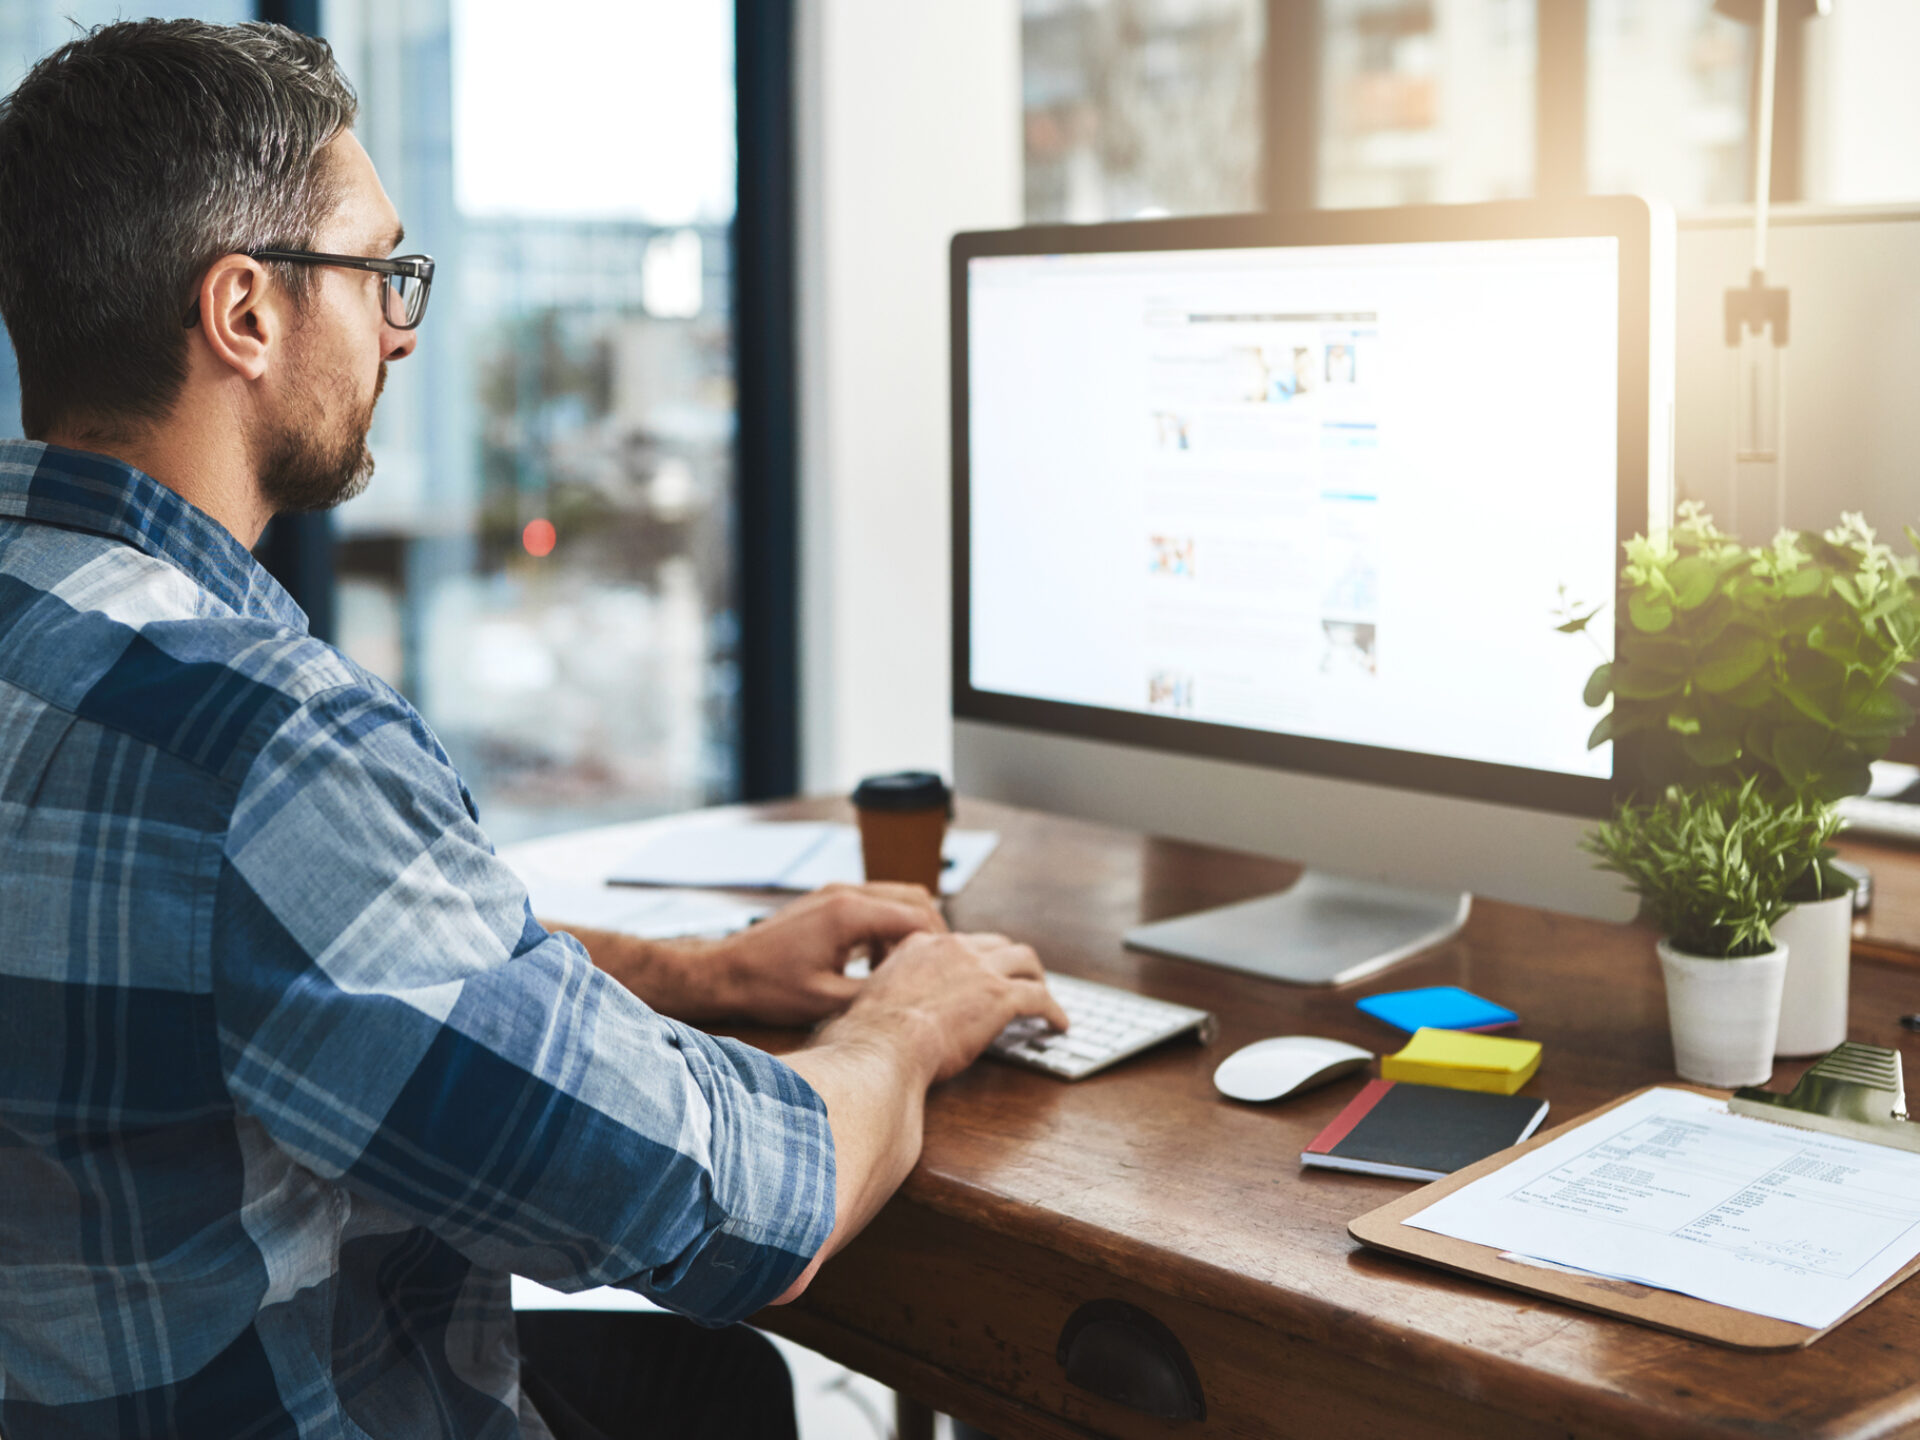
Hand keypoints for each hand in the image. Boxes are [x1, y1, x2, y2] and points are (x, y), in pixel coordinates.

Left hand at [703, 881, 947, 1025]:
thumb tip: (915, 996)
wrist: (725, 971)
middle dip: (932, 932)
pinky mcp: (827, 900)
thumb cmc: (769, 988)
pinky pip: (873, 903)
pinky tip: (877, 960)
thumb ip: (876, 991)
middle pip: (914, 898)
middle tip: (936, 968)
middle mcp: (846, 893)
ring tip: (904, 968)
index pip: (918, 916)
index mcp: (850, 914)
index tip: (947, 972)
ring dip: (908, 928)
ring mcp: (835, 892)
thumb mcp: (828, 1000)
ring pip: (895, 897)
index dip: (940, 945)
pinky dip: (886, 926)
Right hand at [825, 930, 1069, 1083]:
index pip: (958, 943)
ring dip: (1036, 976)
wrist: (881, 1046)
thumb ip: (886, 997)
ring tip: (1044, 994)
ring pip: (1024, 960)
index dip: (974, 958)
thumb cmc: (867, 1037)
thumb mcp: (870, 1000)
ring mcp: (980, 968)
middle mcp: (952, 948)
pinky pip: (1039, 997)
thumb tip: (884, 1018)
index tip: (979, 973)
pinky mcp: (1001, 996)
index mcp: (919, 946)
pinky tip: (1058, 1024)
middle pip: (996, 944)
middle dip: (1010, 960)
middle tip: (1018, 979)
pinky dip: (1053, 1010)